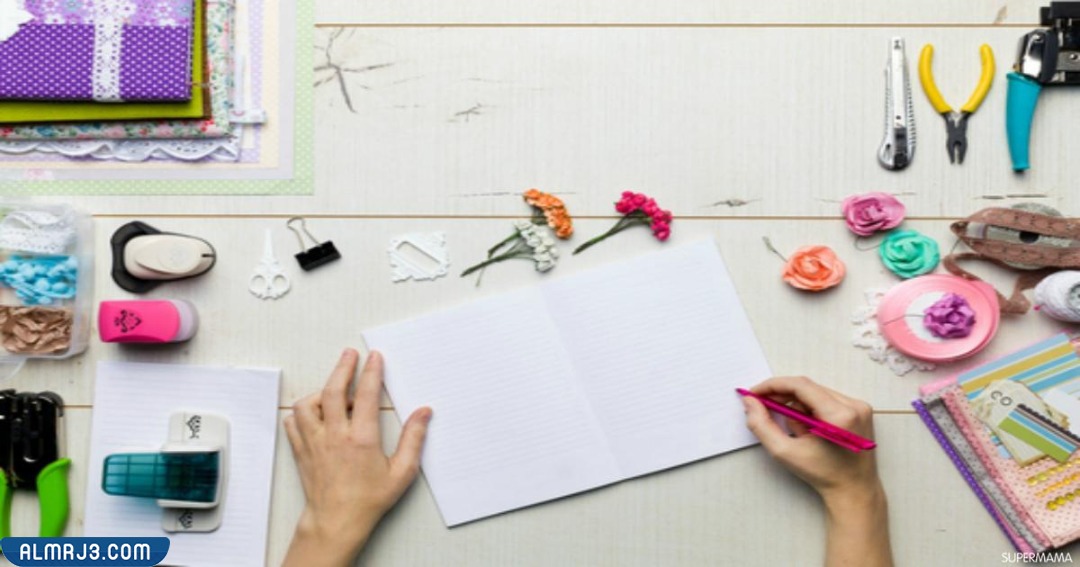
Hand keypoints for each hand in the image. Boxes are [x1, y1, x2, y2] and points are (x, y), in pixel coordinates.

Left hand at [282, 349, 432, 566]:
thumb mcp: (401, 473)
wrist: (336, 521)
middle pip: (333, 391)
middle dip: (343, 367)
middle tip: (350, 354)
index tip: (375, 358)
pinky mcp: (301, 451)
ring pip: (307, 404)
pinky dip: (302, 413)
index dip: (371, 372)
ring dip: (320, 392)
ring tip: (334, 390)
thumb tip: (423, 413)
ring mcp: (314, 443)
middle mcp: (335, 437)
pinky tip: (316, 414)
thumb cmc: (369, 499)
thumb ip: (413, 439)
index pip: (366, 395)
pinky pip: (293, 423)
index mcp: (361, 439)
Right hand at [742, 376, 892, 566]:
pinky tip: (811, 430)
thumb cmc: (823, 474)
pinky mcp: (860, 409)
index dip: (774, 386)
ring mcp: (859, 407)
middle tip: (766, 409)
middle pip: (808, 388)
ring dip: (799, 407)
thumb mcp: (785, 452)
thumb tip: (750, 402)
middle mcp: (854, 406)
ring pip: (816, 393)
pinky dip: (812, 410)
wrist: (854, 490)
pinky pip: (827, 399)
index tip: (755, 393)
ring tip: (799, 432)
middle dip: (784, 398)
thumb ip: (762, 425)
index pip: (801, 386)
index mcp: (840, 416)